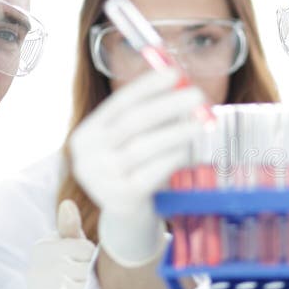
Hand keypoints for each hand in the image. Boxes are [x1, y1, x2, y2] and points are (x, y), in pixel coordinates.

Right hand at [28, 200, 94, 288]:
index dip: (92, 260)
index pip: (87, 251)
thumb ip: (70, 227)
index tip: (83, 264)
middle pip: (88, 271)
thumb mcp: (68, 244)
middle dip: (94, 277)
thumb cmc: (65, 266)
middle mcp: (39, 269)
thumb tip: (67, 204)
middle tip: (87, 281)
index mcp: (44, 248)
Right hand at [69, 68, 203, 265]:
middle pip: (131, 122)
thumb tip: (182, 84)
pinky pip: (151, 172)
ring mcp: (101, 178)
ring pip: (143, 147)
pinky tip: (189, 149)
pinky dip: (172, 158)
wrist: (127, 215)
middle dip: (167, 105)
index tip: (175, 73)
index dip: (148, 86)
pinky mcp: (121, 197)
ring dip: (176, 131)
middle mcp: (87, 155)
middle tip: (198, 95)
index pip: (118, 103)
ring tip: (201, 122)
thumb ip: (150, 115)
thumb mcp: (132, 141)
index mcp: (87, 134)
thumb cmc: (136, 168)